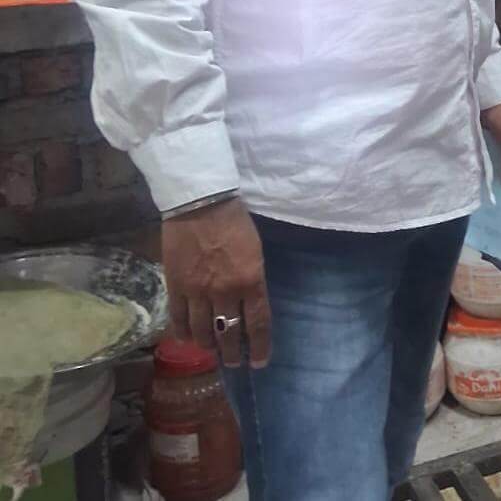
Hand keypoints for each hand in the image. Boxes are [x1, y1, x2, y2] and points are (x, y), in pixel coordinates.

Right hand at [162, 196, 271, 368]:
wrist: (201, 203)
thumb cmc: (235, 222)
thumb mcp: (255, 251)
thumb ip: (252, 280)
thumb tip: (248, 304)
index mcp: (251, 280)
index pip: (258, 323)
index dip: (259, 346)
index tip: (259, 361)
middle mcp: (225, 292)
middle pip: (229, 333)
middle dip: (233, 353)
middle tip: (235, 362)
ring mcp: (197, 292)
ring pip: (202, 332)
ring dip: (209, 347)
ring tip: (213, 353)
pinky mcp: (175, 288)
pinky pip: (178, 320)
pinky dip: (184, 334)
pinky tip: (189, 340)